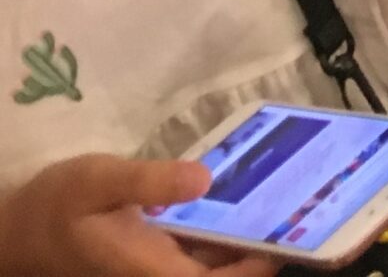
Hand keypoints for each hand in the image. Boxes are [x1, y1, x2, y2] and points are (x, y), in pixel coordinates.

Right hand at [0, 153, 277, 276]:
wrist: (19, 234)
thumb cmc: (56, 207)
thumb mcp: (97, 181)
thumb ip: (148, 181)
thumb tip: (203, 179)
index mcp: (154, 270)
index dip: (259, 268)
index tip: (292, 233)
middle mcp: (163, 276)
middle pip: (227, 276)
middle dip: (265, 246)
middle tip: (301, 203)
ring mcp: (161, 268)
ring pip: (218, 264)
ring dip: (250, 237)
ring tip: (287, 194)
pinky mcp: (159, 257)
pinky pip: (203, 251)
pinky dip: (227, 230)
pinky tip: (247, 195)